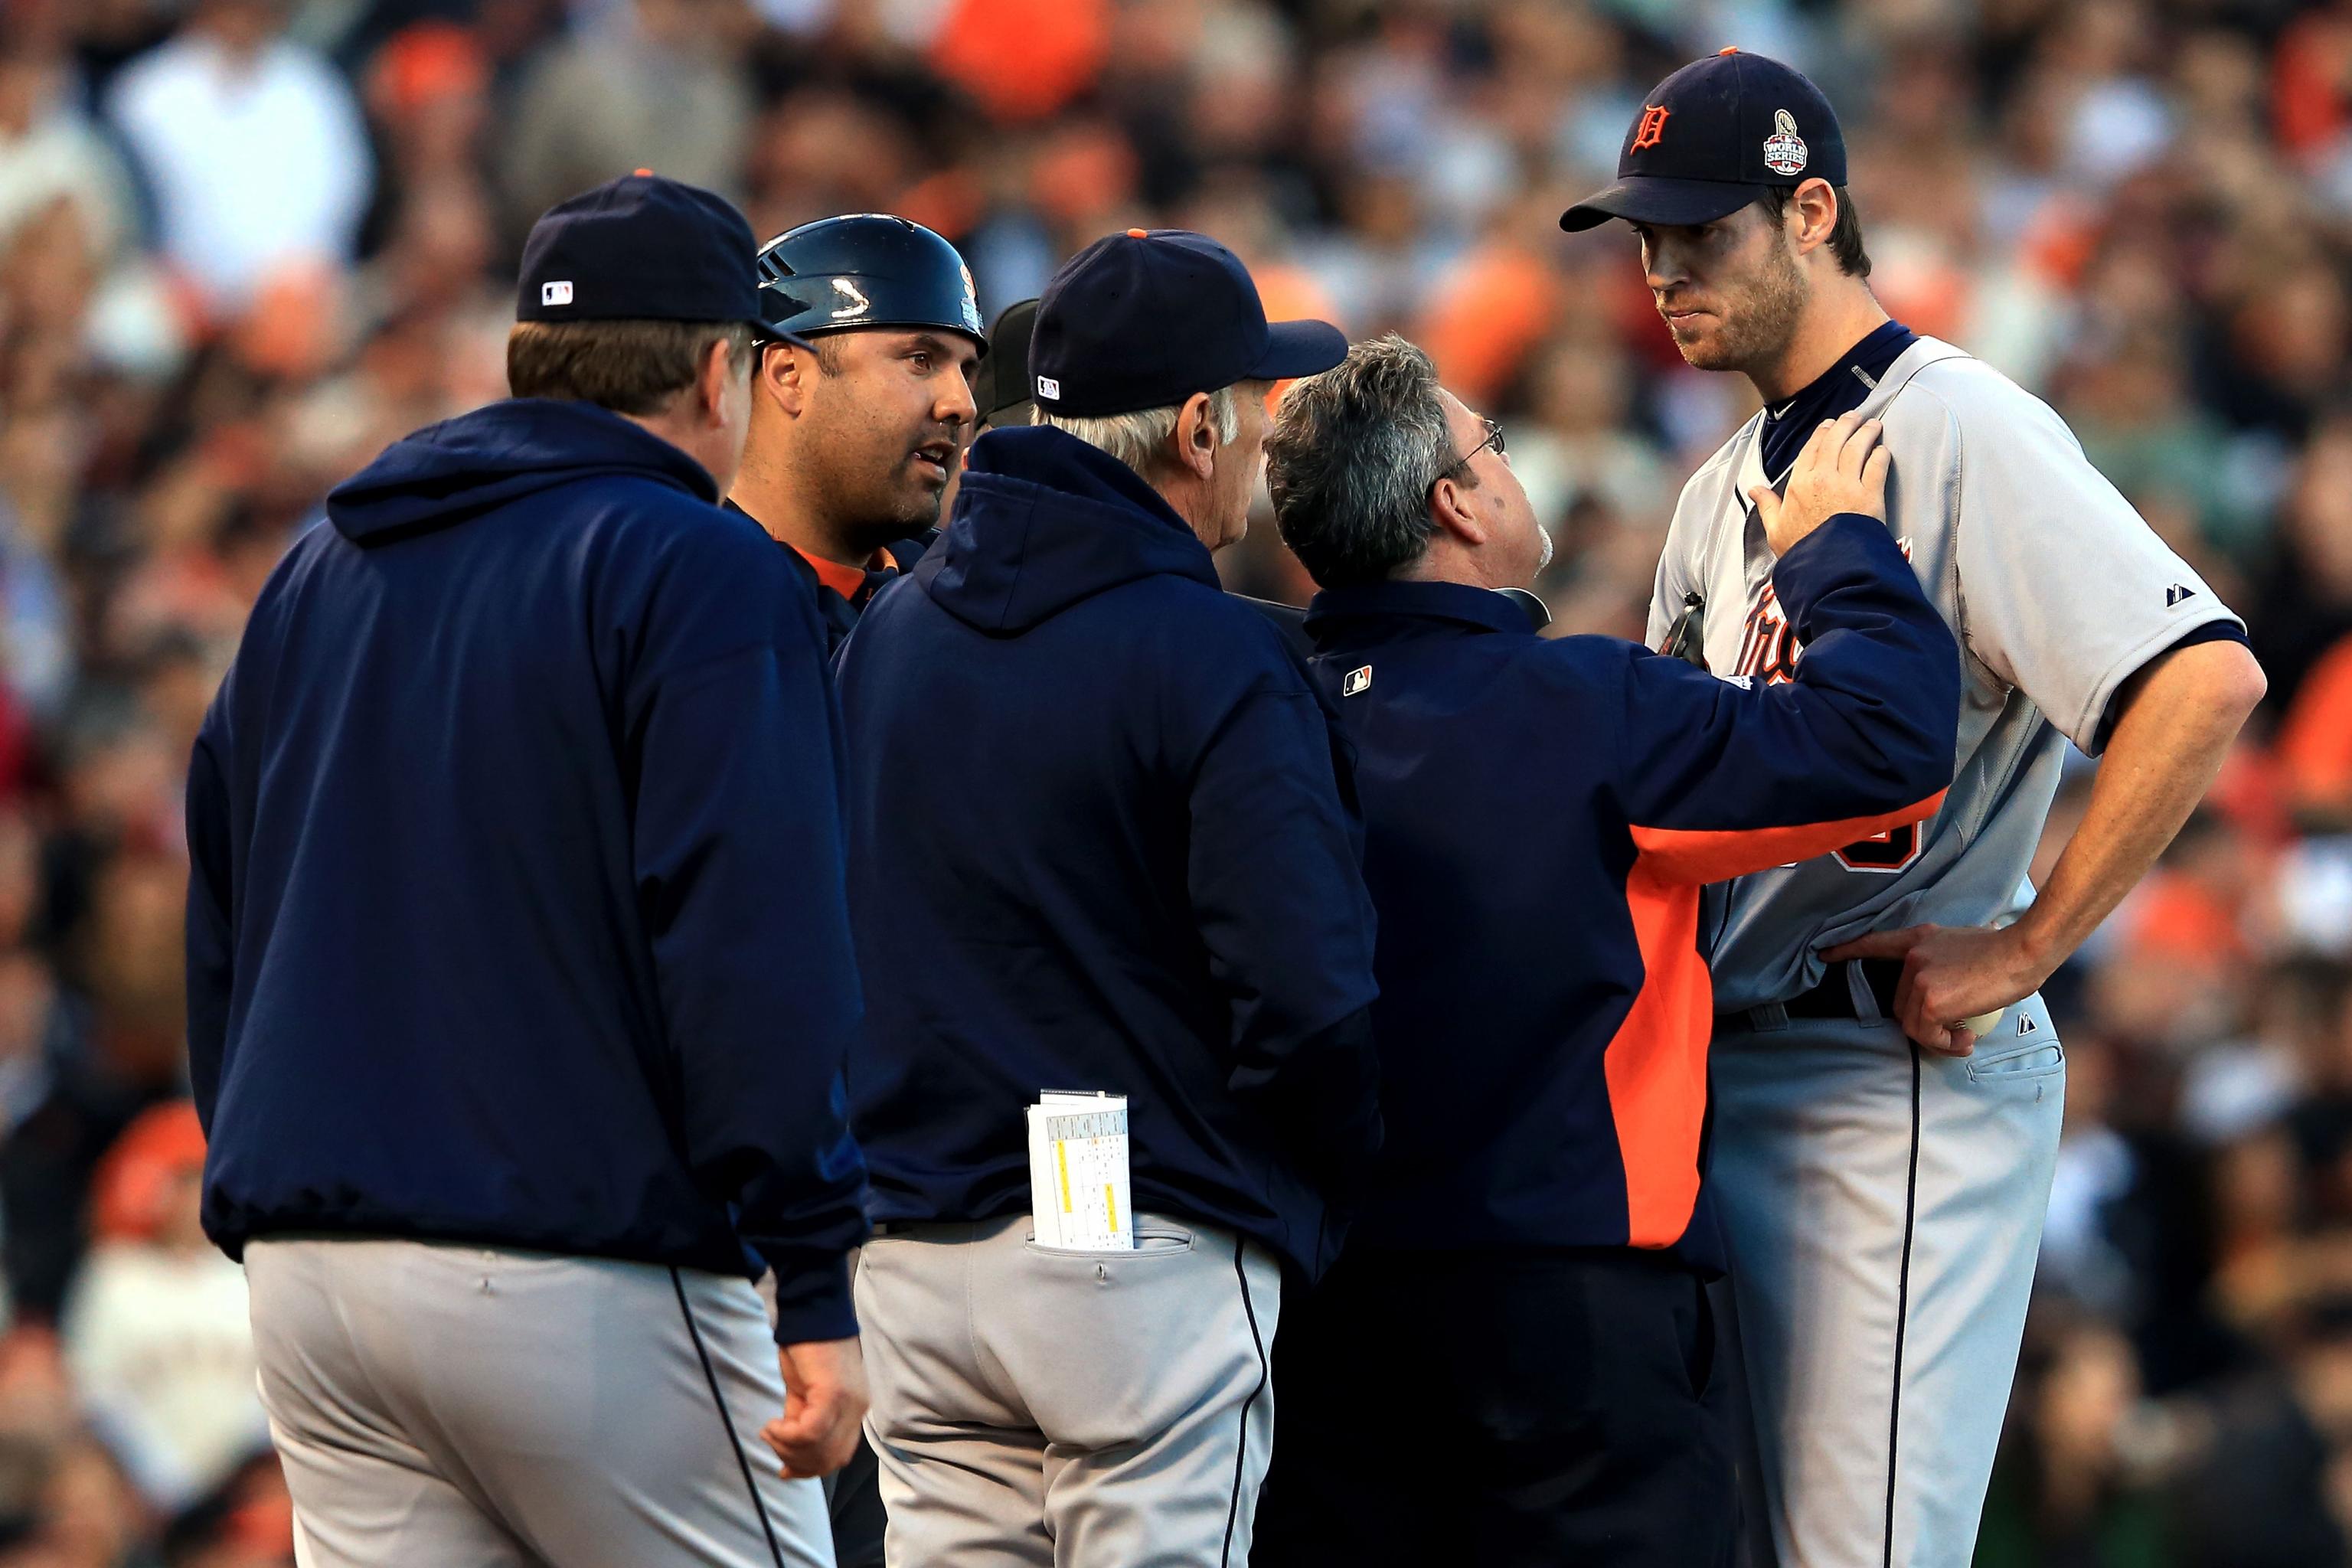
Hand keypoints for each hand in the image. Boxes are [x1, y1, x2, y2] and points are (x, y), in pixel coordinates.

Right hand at [761, 1335, 867, 1479]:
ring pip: (818, 1449)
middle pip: (828, 1460)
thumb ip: (802, 1425)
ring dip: (787, 1448)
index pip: (837, 1458)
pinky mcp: (834, 1393)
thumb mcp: (804, 1396)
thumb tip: (788, 1461)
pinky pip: (809, 1431)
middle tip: (772, 1442)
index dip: (809, 1470)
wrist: (812, 1314)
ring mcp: (848, 1403)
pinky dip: (786, 1435)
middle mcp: (857, 1411)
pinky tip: (772, 1423)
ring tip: (770, 1430)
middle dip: (795, 1461)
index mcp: (853, 1412)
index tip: (784, 1469)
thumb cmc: (807, 1351)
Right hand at [1748, 410, 1888, 556]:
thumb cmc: (1801, 551)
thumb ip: (1767, 505)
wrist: (1827, 568)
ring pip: (1858, 448)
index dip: (1822, 432)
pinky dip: (1881, 455)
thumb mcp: (1775, 530)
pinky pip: (1877, 466)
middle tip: (1855, 416)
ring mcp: (1847, 485)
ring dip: (1867, 432)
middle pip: (1836, 440)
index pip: (1811, 448)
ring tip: (1873, 425)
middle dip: (1847, 424)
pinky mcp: (1870, 495)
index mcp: (1799, 484)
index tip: (1830, 424)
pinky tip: (1883, 450)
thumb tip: (1754, 489)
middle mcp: (1823, 478)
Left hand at [1821, 923, 2051, 1056]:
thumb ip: (1944, 958)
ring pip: (1913, 1024)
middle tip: (1955, 1031)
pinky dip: (1946, 1045)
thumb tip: (1948, 981)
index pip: (1875, 943)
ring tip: (1963, 1038)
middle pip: (1901, 1003)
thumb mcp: (1962, 942)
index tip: (1824, 954)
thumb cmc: (2002, 950)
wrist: (2021, 951)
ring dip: (1938, 1039)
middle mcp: (1913, 957)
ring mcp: (1918, 978)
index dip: (1848, 949)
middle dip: (1925, 1023)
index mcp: (1918, 939)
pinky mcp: (1930, 1000)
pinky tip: (1966, 1040)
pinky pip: (1928, 1035)